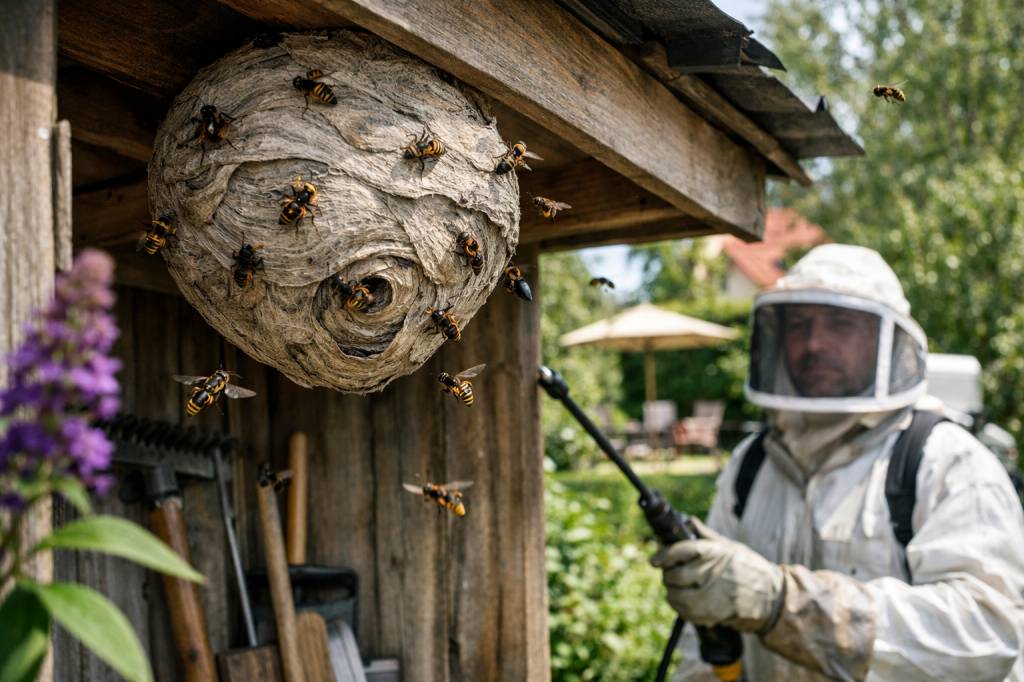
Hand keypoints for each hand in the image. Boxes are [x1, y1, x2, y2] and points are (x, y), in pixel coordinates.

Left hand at [650, 518, 784, 631]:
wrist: (770, 598)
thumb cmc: (749, 568)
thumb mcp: (730, 546)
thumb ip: (705, 536)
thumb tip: (687, 521)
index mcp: (714, 553)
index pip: (680, 550)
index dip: (663, 554)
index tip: (654, 560)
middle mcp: (710, 573)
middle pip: (673, 575)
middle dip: (668, 574)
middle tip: (672, 572)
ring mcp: (709, 596)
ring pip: (675, 595)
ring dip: (673, 592)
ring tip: (680, 588)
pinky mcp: (710, 614)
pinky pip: (684, 612)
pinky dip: (681, 607)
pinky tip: (689, 600)